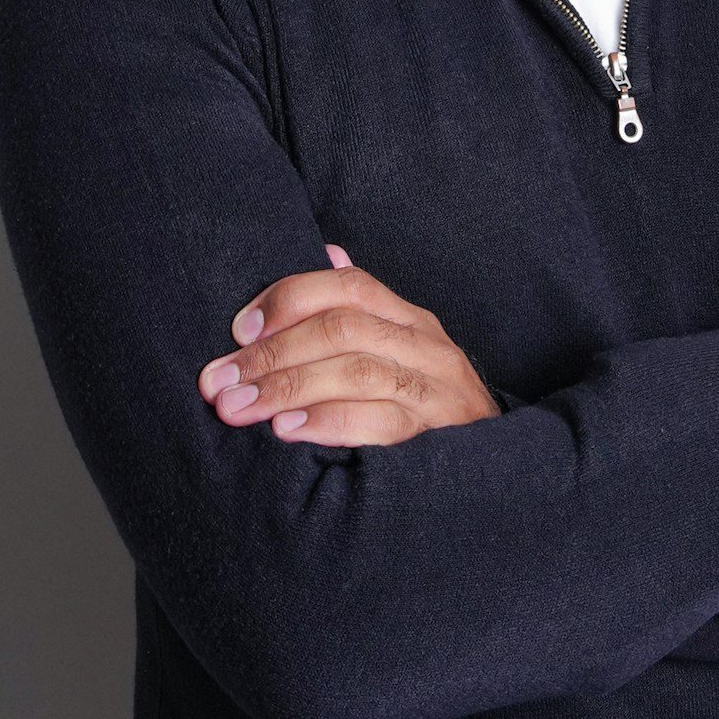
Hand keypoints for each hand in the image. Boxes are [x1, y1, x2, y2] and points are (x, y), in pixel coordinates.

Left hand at [196, 245, 501, 445]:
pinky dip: (330, 422)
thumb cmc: (424, 406)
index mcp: (407, 318)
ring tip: (240, 406)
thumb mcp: (397, 351)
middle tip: (218, 382)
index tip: (237, 330)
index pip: (348, 286)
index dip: (289, 299)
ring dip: (289, 386)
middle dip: (272, 352)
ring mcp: (438, 388)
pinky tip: (288, 431)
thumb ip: (358, 310)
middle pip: (344, 328)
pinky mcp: (442, 435)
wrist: (500, 469)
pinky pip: (383, 421)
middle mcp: (426, 344)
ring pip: (358, 370)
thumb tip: (326, 250)